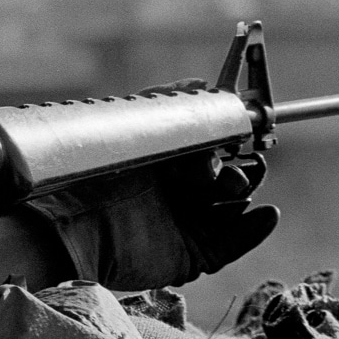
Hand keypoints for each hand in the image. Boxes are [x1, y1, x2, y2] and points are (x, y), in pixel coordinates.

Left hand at [22, 79, 278, 289]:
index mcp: (163, 164)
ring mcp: (184, 225)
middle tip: (238, 163)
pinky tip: (266, 214)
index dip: (229, 141)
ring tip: (237, 184)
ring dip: (245, 193)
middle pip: (227, 179)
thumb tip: (199, 83)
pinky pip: (232, 244)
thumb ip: (161, 105)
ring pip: (234, 209)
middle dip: (240, 168)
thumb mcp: (125, 131)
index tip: (245, 131)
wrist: (72, 227)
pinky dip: (253, 230)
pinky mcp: (190, 256)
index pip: (209, 151)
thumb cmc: (92, 177)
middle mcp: (175, 194)